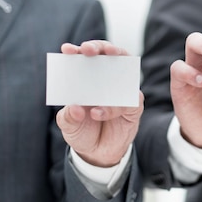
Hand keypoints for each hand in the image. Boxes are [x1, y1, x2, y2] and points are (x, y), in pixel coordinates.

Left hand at [56, 40, 143, 166]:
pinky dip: (113, 107)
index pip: (86, 57)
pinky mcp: (133, 107)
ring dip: (118, 62)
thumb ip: (69, 116)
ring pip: (126, 70)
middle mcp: (108, 80)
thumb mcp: (68, 125)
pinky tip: (97, 113)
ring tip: (106, 61)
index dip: (78, 50)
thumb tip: (77, 107)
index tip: (67, 50)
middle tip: (88, 50)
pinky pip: (128, 101)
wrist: (97, 153)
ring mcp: (123, 91)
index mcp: (89, 77)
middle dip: (100, 47)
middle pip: (109, 54)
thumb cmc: (82, 130)